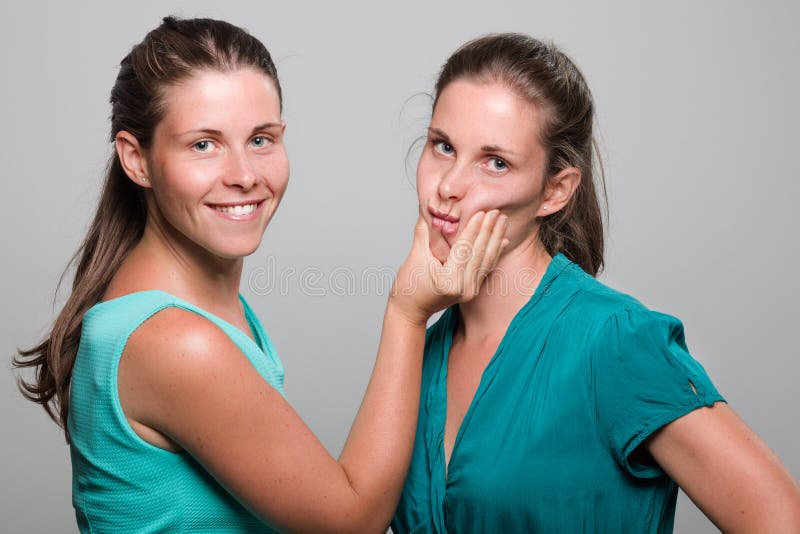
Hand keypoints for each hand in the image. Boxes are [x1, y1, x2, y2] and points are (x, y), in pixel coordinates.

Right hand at [391, 209, 507, 324]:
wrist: (411, 310)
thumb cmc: (408, 286)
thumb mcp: (415, 257)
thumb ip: (425, 232)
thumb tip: (430, 208)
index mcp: (448, 280)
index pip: (464, 249)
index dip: (474, 228)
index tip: (482, 211)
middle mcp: (463, 288)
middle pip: (479, 253)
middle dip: (489, 230)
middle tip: (497, 211)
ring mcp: (470, 291)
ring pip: (487, 260)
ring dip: (495, 239)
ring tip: (502, 220)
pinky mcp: (473, 291)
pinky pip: (486, 268)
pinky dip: (495, 253)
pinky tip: (502, 240)